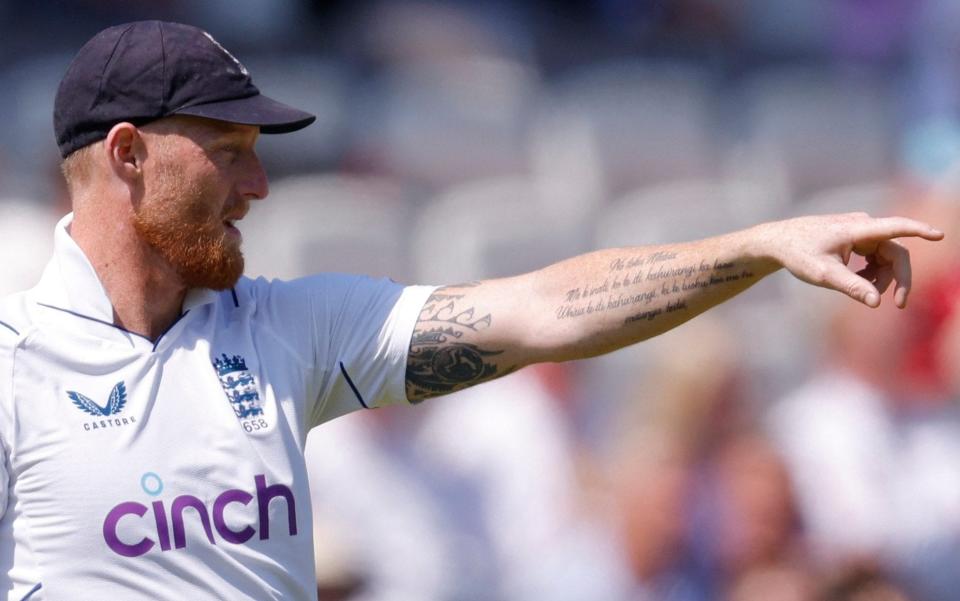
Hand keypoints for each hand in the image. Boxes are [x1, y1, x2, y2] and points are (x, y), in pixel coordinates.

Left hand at [758, 213, 944, 307]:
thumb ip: (851, 286)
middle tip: (898, 304)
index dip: (919, 232)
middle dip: (898, 278)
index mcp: (857, 229)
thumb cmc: (798, 254)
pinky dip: (872, 271)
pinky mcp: (856, 236)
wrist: (777, 242)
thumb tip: (876, 302)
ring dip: (881, 277)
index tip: (939, 235)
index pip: (895, 227)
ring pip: (885, 256)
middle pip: (895, 252)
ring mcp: (860, 230)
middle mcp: (862, 225)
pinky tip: (857, 281)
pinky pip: (875, 255)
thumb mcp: (823, 274)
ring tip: (862, 291)